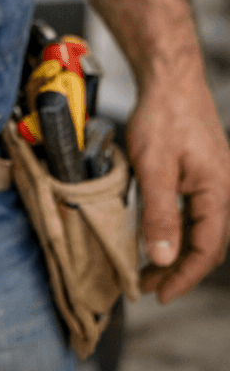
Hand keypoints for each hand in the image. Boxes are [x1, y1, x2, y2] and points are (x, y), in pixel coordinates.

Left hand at [128, 67, 229, 301]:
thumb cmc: (164, 114)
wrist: (169, 76)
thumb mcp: (154, 168)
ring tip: (148, 264)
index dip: (183, 278)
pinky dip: (177, 227)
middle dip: (179, 269)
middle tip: (148, 284)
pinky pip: (195, 209)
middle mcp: (223, 189)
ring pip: (200, 228)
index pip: (205, 251)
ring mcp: (215, 179)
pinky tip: (158, 230)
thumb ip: (159, 215)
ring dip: (177, 249)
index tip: (159, 294)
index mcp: (218, 193)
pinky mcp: (203, 170)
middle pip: (206, 244)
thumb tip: (162, 259)